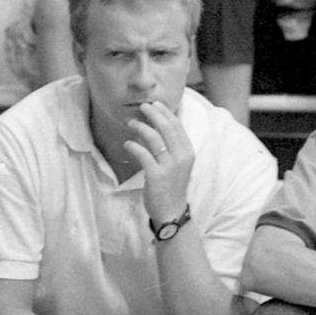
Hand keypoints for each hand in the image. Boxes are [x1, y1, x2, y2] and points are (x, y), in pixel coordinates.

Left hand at [123, 101, 193, 222]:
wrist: (171, 210)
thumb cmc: (172, 185)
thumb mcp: (178, 163)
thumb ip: (172, 146)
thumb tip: (160, 125)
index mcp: (188, 152)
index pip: (177, 125)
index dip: (165, 112)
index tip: (154, 103)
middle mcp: (181, 157)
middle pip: (166, 127)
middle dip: (153, 113)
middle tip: (142, 106)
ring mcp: (169, 167)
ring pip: (154, 138)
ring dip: (140, 127)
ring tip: (131, 123)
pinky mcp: (156, 176)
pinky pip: (143, 154)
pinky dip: (133, 146)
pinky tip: (127, 143)